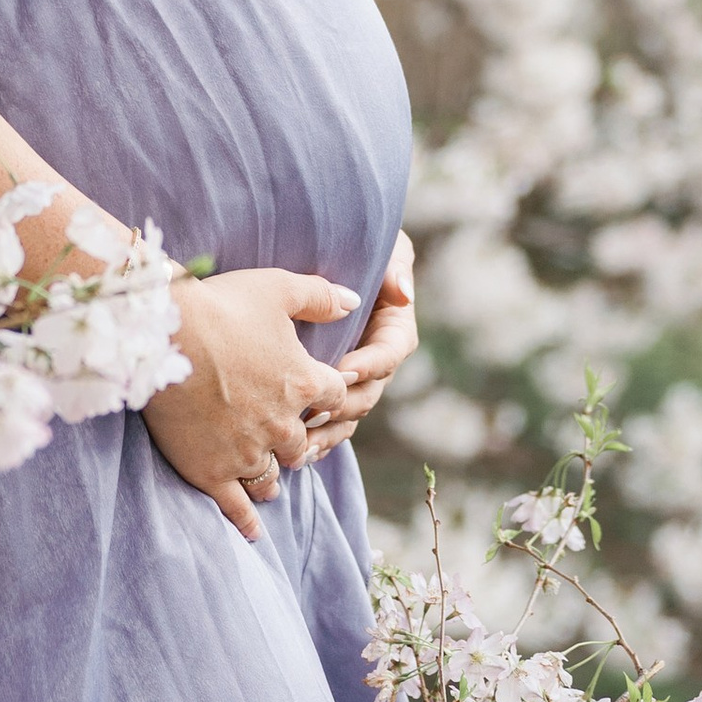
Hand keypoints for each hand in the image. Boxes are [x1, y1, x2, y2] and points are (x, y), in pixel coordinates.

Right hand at [143, 267, 357, 541]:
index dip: (327, 393)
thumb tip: (356, 301)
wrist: (163, 334)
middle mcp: (283, 425)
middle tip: (280, 432)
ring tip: (264, 474)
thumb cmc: (221, 304)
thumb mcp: (278, 287)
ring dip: (272, 473)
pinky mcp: (212, 472)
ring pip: (273, 477)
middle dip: (294, 437)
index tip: (317, 393)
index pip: (335, 398)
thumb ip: (321, 296)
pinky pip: (237, 507)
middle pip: (302, 443)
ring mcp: (248, 453)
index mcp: (306, 382)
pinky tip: (253, 532)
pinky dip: (247, 521)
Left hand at [299, 234, 416, 464]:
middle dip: (343, 404)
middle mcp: (377, 362)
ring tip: (303, 444)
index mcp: (394, 331)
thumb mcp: (387, 248)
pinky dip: (318, 439)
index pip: (389, 353)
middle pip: (368, 392)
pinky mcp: (333, 392)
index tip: (342, 368)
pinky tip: (298, 454)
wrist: (328, 256)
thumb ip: (396, 267)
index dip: (368, 364)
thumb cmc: (361, 247)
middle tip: (315, 410)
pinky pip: (331, 423)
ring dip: (328, 431)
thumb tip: (403, 294)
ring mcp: (356, 382)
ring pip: (349, 415)